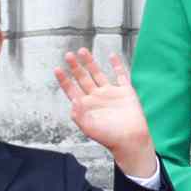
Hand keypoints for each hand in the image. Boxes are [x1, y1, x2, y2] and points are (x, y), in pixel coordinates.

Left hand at [55, 50, 157, 177]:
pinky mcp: (126, 92)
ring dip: (90, 63)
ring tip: (83, 51)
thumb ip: (78, 114)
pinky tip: (112, 56)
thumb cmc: (110, 137)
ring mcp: (111, 94)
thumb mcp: (89, 128)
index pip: (71, 90)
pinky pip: (121, 75)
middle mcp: (97, 98)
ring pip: (98, 74)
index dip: (64, 80)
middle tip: (68, 55)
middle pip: (83, 78)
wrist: (132, 139)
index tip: (58, 69)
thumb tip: (72, 100)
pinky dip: (117, 65)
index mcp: (86, 106)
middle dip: (75, 67)